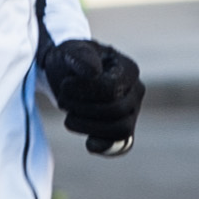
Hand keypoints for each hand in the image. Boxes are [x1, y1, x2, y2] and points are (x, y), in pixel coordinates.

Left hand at [41, 38, 143, 157]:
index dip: (85, 92)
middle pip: (117, 111)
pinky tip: (89, 144)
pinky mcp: (122, 129)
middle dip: (84, 109)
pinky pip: (122, 145)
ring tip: (68, 118)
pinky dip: (106, 146)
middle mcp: (137, 91)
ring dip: (90, 127)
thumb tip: (94, 72)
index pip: (113, 89)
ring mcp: (132, 112)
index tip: (64, 86)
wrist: (65, 75)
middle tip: (61, 101)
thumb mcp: (70, 51)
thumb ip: (81, 57)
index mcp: (129, 69)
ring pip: (121, 130)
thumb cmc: (69, 61)